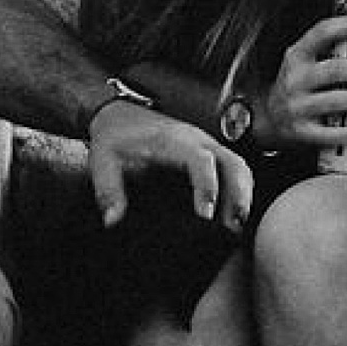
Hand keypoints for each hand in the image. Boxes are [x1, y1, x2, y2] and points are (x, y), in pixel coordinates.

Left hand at [89, 103, 252, 232]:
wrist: (119, 116)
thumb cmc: (116, 137)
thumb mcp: (103, 162)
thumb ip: (108, 191)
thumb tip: (114, 220)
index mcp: (172, 141)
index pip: (200, 160)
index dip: (207, 188)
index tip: (206, 216)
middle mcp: (196, 140)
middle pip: (233, 163)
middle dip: (238, 196)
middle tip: (232, 229)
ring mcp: (207, 145)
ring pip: (239, 167)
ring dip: (243, 196)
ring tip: (236, 227)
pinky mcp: (210, 153)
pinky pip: (235, 169)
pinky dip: (241, 191)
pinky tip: (234, 215)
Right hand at [258, 9, 346, 158]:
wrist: (268, 119)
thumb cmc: (295, 87)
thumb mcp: (303, 63)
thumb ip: (328, 50)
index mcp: (297, 56)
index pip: (323, 32)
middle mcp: (295, 79)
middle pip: (334, 69)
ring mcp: (297, 106)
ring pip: (335, 100)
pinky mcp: (301, 131)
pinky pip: (330, 133)